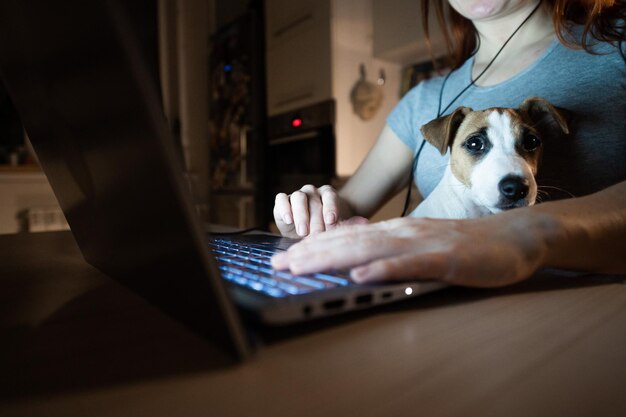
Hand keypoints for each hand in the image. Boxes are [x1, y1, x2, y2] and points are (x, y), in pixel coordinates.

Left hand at [272, 213, 554, 286]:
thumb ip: (392, 251)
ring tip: (301, 265)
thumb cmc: (466, 246)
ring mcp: (422, 244)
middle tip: (277, 263)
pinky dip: (381, 269)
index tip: (284, 256)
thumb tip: (358, 263)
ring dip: (331, 257)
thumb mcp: (422, 246)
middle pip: (347, 241)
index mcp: (395, 231)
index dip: (313, 246)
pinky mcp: (444, 260)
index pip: (346, 237)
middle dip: (309, 252)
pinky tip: (359, 275)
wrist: (513, 237)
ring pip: (369, 249)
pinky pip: (408, 265)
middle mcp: (402, 233)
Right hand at [273, 184, 367, 237]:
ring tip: (303, 232)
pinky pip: (281, 199)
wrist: (309, 231)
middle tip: (316, 234)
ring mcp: (297, 195)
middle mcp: (312, 192)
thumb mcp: (339, 227)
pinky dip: (284, 208)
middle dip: (315, 218)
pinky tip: (288, 220)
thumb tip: (365, 222)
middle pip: (314, 200)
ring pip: (298, 198)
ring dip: (301, 215)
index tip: (331, 221)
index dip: (330, 208)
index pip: (330, 196)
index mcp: (328, 194)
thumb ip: (350, 224)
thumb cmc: (327, 228)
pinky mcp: (282, 201)